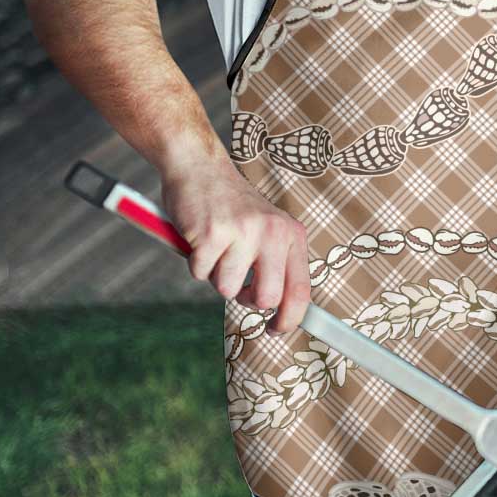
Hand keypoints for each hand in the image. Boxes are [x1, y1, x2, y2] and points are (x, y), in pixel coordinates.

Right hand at [161, 157, 310, 333]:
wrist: (199, 166)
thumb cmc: (231, 206)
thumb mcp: (268, 229)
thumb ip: (277, 263)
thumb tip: (283, 310)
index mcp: (292, 234)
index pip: (300, 289)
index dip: (290, 318)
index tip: (277, 330)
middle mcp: (273, 232)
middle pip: (266, 298)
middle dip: (247, 300)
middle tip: (237, 283)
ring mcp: (243, 232)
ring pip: (227, 289)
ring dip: (216, 275)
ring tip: (217, 248)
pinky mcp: (212, 234)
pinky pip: (200, 273)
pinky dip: (195, 263)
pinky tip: (200, 238)